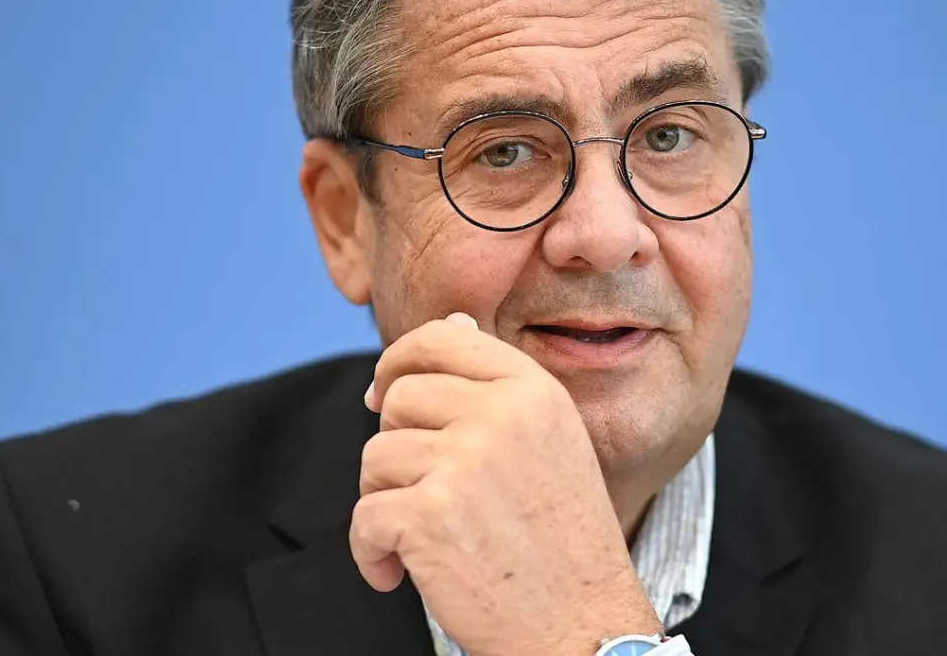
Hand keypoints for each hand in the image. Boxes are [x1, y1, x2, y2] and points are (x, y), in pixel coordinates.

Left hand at [352, 313, 660, 655]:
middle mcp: (501, 416)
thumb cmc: (562, 542)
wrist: (582, 626)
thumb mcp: (551, 440)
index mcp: (533, 390)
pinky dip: (371, 553)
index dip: (396, 361)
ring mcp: (464, 463)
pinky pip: (364, 517)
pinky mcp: (429, 515)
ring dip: (383, 503)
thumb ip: (498, 385)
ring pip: (374, 458)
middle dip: (395, 448)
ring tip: (422, 538)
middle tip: (426, 495)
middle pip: (398, 398)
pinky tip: (400, 574)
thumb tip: (448, 322)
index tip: (382, 397)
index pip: (439, 337)